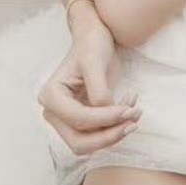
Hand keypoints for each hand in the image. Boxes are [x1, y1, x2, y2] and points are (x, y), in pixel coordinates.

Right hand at [39, 8, 139, 153]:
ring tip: (134, 113)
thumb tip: (107, 114)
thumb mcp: (95, 63)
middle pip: (79, 141)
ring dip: (113, 135)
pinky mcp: (79, 123)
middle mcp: (53, 112)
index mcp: (51, 95)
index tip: (130, 110)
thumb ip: (99, 91)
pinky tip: (129, 108)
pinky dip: (114, 129)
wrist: (95, 39)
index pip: (78, 119)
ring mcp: (64, 120)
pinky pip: (96, 136)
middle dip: (108, 136)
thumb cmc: (92, 45)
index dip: (106, 119)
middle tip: (133, 121)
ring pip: (88, 145)